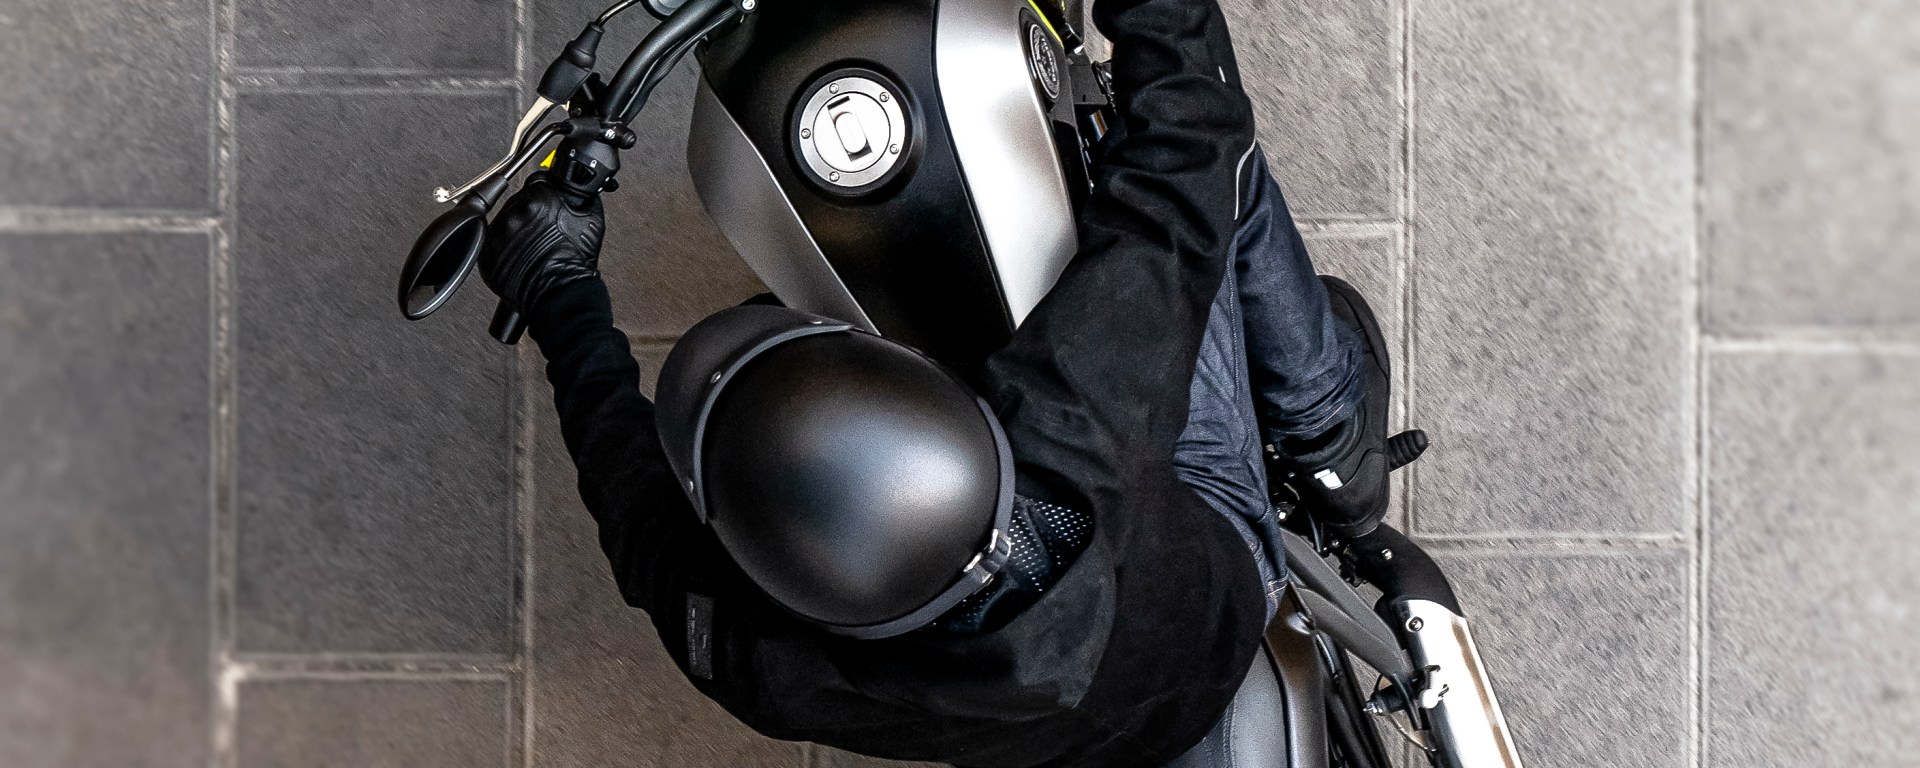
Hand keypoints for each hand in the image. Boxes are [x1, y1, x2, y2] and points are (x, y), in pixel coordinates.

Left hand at [480, 172, 606, 313]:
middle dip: (529, 216)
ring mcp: (497, 235)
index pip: (536, 184)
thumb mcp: (590, 218)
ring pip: (505, 225)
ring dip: (515, 233)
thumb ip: (577, 196)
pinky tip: (521, 260)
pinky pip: (494, 247)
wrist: (561, 295)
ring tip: (533, 249)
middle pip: (518, 204)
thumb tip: (570, 190)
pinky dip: (504, 252)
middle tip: (543, 234)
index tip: (547, 208)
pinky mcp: (487, 255)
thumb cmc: (575, 263)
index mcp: (537, 200)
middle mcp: (514, 215)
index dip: (544, 198)